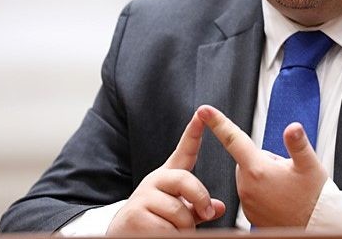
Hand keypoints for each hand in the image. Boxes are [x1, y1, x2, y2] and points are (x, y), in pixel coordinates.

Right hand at [106, 112, 225, 234]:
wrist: (122, 235)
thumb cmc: (155, 221)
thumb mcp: (179, 210)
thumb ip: (198, 205)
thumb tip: (219, 207)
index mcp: (167, 176)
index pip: (183, 151)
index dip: (193, 132)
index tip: (201, 114)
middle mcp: (154, 181)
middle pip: (186, 181)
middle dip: (200, 199)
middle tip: (206, 213)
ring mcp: (143, 197)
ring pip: (180, 212)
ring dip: (185, 228)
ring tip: (173, 230)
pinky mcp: (136, 215)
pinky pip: (168, 228)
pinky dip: (172, 236)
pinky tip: (161, 235)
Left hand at [197, 104, 327, 226]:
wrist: (315, 227)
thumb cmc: (313, 198)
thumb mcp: (310, 166)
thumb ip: (298, 144)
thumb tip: (292, 127)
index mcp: (258, 169)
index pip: (233, 139)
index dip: (218, 122)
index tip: (204, 110)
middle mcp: (247, 186)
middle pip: (248, 159)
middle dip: (263, 159)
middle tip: (286, 171)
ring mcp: (247, 202)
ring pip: (251, 177)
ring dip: (264, 176)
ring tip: (286, 187)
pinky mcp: (250, 214)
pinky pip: (252, 194)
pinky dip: (264, 192)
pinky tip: (281, 199)